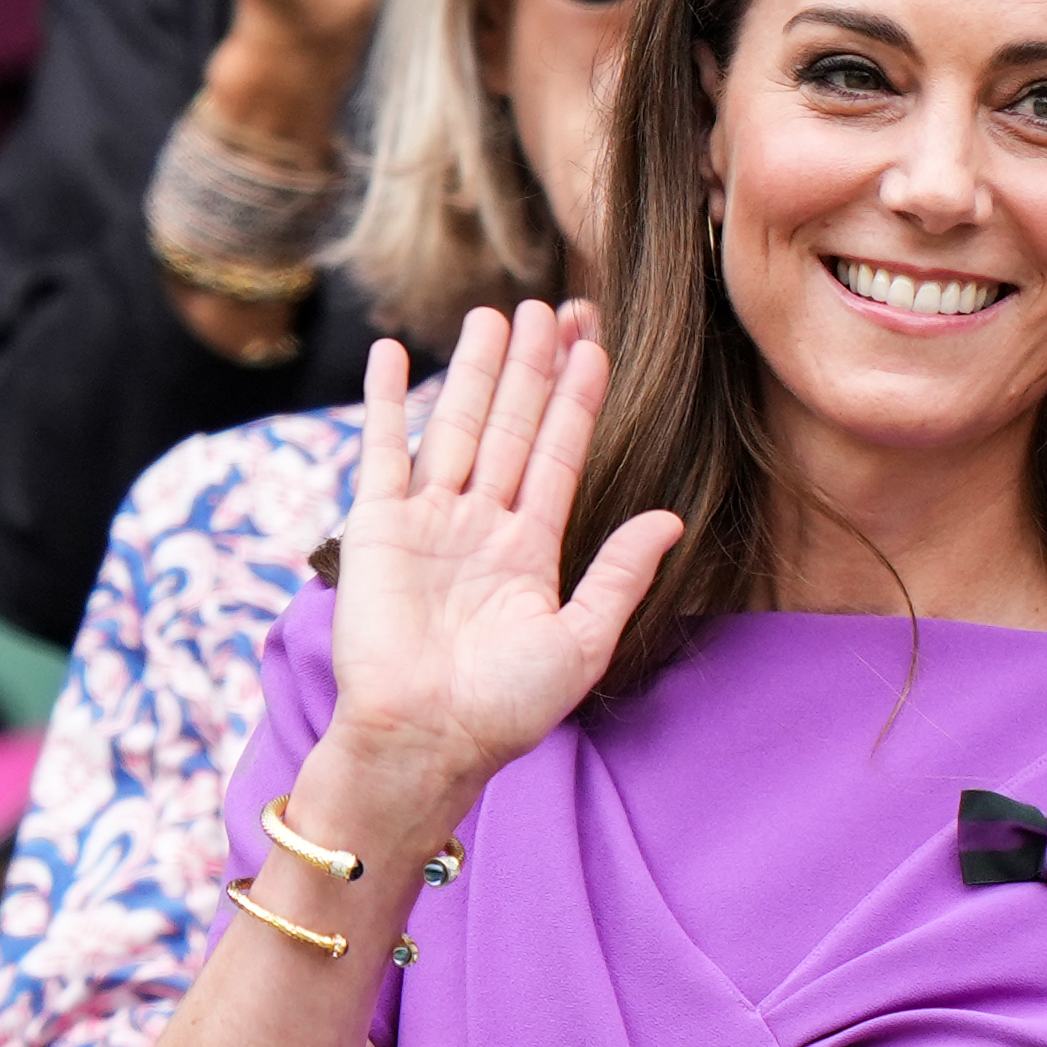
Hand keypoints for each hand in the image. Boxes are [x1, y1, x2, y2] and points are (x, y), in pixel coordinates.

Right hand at [325, 300, 681, 813]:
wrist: (425, 739)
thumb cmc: (505, 708)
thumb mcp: (582, 640)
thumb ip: (620, 574)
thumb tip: (670, 519)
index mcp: (531, 551)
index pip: (558, 457)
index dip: (576, 402)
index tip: (594, 346)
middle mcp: (480, 527)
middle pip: (510, 427)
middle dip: (530, 369)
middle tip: (548, 307)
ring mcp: (427, 521)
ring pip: (455, 425)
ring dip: (472, 370)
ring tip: (494, 314)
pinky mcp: (376, 526)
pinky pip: (382, 449)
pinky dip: (384, 400)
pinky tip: (391, 352)